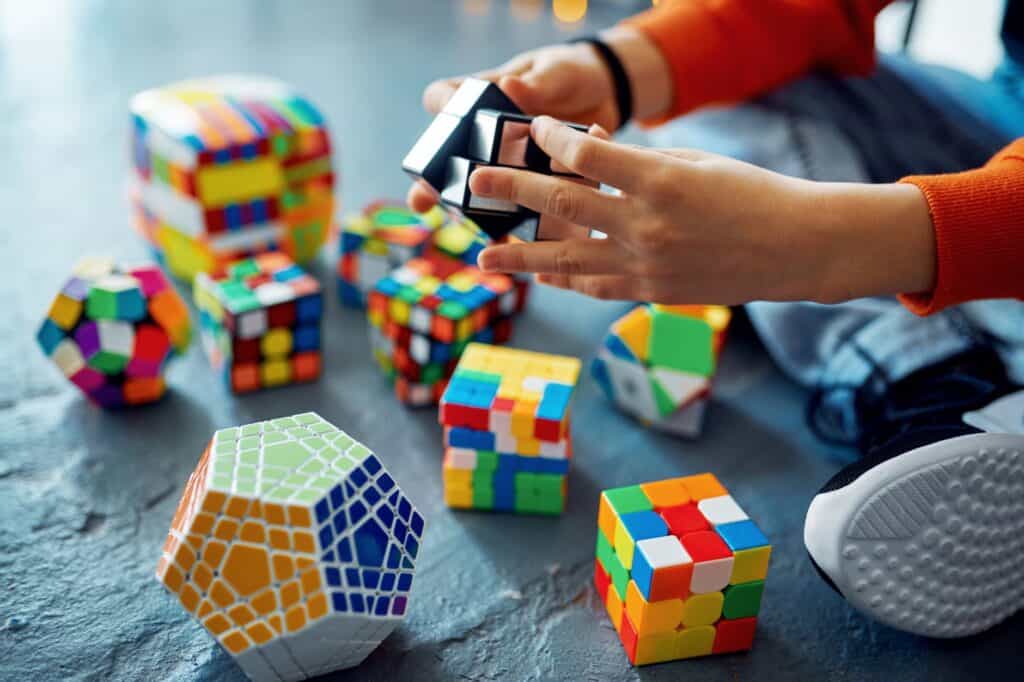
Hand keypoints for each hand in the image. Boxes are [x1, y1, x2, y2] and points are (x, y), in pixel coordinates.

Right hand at [408, 27, 672, 212]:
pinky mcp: (536, 185)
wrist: (608, 94)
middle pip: (448, 160)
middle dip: (432, 185)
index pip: (443, 97)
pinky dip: (523, 227)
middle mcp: (488, 135)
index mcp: (484, 97)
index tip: (443, 115)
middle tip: (421, 203)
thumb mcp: (556, 72)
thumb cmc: (571, 73)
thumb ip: (536, 83)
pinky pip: (523, 209)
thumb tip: (511, 84)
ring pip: (481, 194)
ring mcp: (509, 163)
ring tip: (476, 234)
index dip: (440, 107)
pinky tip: (522, 245)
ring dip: (475, 216)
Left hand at [470, 117, 935, 304]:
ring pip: (567, 259)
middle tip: (477, 183)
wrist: (794, 248)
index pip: (587, 157)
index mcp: (662, 181)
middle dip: (513, 191)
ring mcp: (648, 265)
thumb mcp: (695, 163)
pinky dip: (565, 279)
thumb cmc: (749, 193)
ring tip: (484, 256)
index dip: (553, 141)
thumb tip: (585, 161)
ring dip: (521, 258)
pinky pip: (596, 285)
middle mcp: (647, 225)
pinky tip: (539, 277)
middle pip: (563, 204)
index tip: (534, 132)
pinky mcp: (652, 293)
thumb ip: (637, 166)